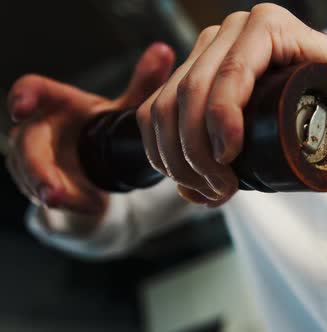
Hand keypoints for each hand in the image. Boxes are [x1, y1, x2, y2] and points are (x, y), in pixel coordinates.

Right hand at [6, 43, 174, 216]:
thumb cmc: (110, 130)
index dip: (23, 97)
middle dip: (34, 166)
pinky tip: (92, 208)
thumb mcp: (127, 108)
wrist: (106, 168)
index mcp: (59, 103)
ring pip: (27, 173)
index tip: (22, 108)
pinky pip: (47, 197)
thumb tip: (164, 51)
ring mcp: (37, 160)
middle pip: (24, 143)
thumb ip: (144, 83)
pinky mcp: (43, 187)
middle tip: (51, 188)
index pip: (31, 91)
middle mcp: (41, 130)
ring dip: (46, 189)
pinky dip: (70, 204)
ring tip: (63, 201)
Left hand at [138, 4, 326, 205]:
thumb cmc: (308, 122)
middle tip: (214, 191)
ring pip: (193, 91)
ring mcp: (239, 28)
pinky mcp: (268, 26)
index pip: (156, 109)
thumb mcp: (250, 143)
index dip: (163, 156)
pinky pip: (231, 75)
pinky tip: (229, 147)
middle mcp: (215, 40)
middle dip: (184, 159)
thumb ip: (214, 156)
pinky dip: (222, 115)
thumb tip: (186, 191)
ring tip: (224, 181)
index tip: (193, 190)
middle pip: (170, 103)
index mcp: (201, 63)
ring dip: (198, 146)